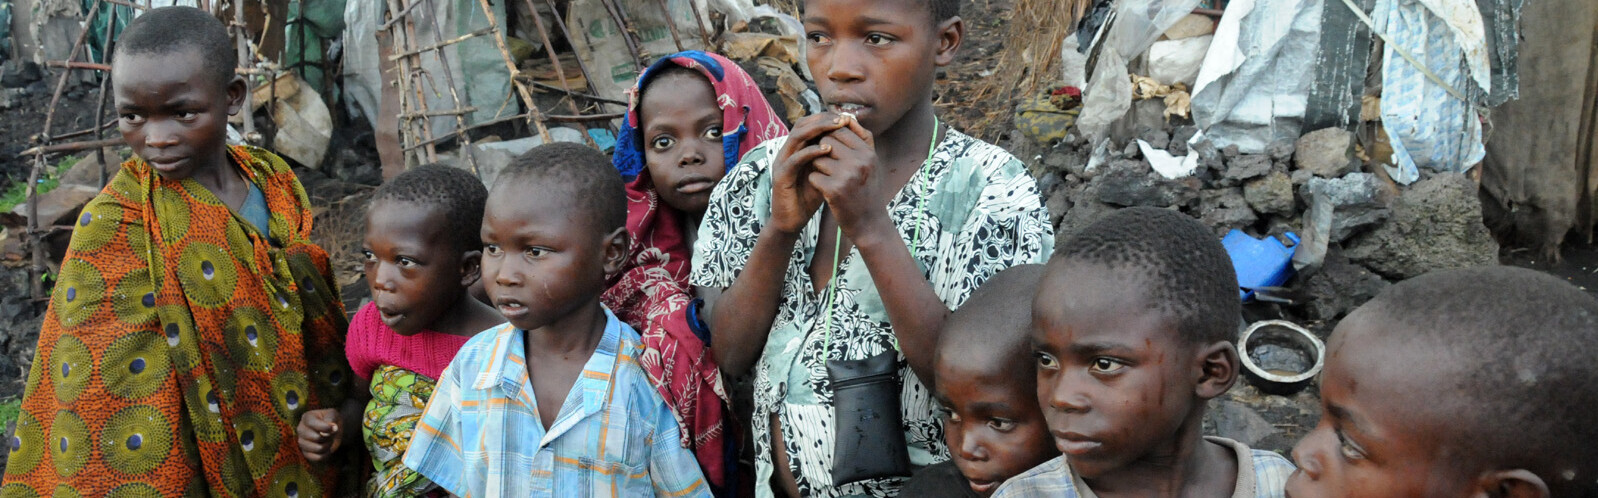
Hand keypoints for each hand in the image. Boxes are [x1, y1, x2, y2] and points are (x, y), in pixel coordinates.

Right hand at [296, 408, 343, 461]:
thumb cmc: (332, 420)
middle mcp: (301, 429)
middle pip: (316, 437)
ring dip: (328, 445)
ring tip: (329, 441)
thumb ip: (331, 418)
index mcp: (306, 417)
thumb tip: (331, 427)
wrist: (332, 431)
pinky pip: (317, 458)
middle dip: (328, 437)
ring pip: (318, 448)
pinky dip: (326, 454)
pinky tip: (327, 449)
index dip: (324, 427)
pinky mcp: (305, 453)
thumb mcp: (333, 414)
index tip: (334, 427)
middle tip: (331, 434)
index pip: (312, 423)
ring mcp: (302, 442)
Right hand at [769, 112, 849, 233]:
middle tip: (842, 119)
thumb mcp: (826, 173)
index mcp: (797, 148)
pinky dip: (810, 152)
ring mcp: (782, 162)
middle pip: (802, 124)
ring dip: (817, 129)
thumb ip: (834, 158)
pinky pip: (794, 159)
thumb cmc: (810, 196)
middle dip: (823, 119)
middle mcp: (787, 151)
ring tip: (836, 127)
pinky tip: (827, 150)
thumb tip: (856, 143)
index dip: (826, 118)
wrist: (793, 220)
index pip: (809, 123)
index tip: (846, 117)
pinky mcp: (781, 176)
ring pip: (797, 136)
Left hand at [808, 116, 887, 237]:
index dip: (829, 136)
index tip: (828, 148)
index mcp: (868, 152)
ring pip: (817, 158)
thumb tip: (846, 116)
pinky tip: (825, 190)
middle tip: (826, 164)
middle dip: (821, 150)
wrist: (869, 223)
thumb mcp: (871, 162)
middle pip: (827, 141)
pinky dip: (816, 182)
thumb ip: (861, 139)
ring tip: (828, 178)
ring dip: (817, 167)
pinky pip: (813, 175)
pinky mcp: (834, 190)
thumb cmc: (867, 190)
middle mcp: (860, 161)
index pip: (840, 129)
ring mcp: (847, 175)